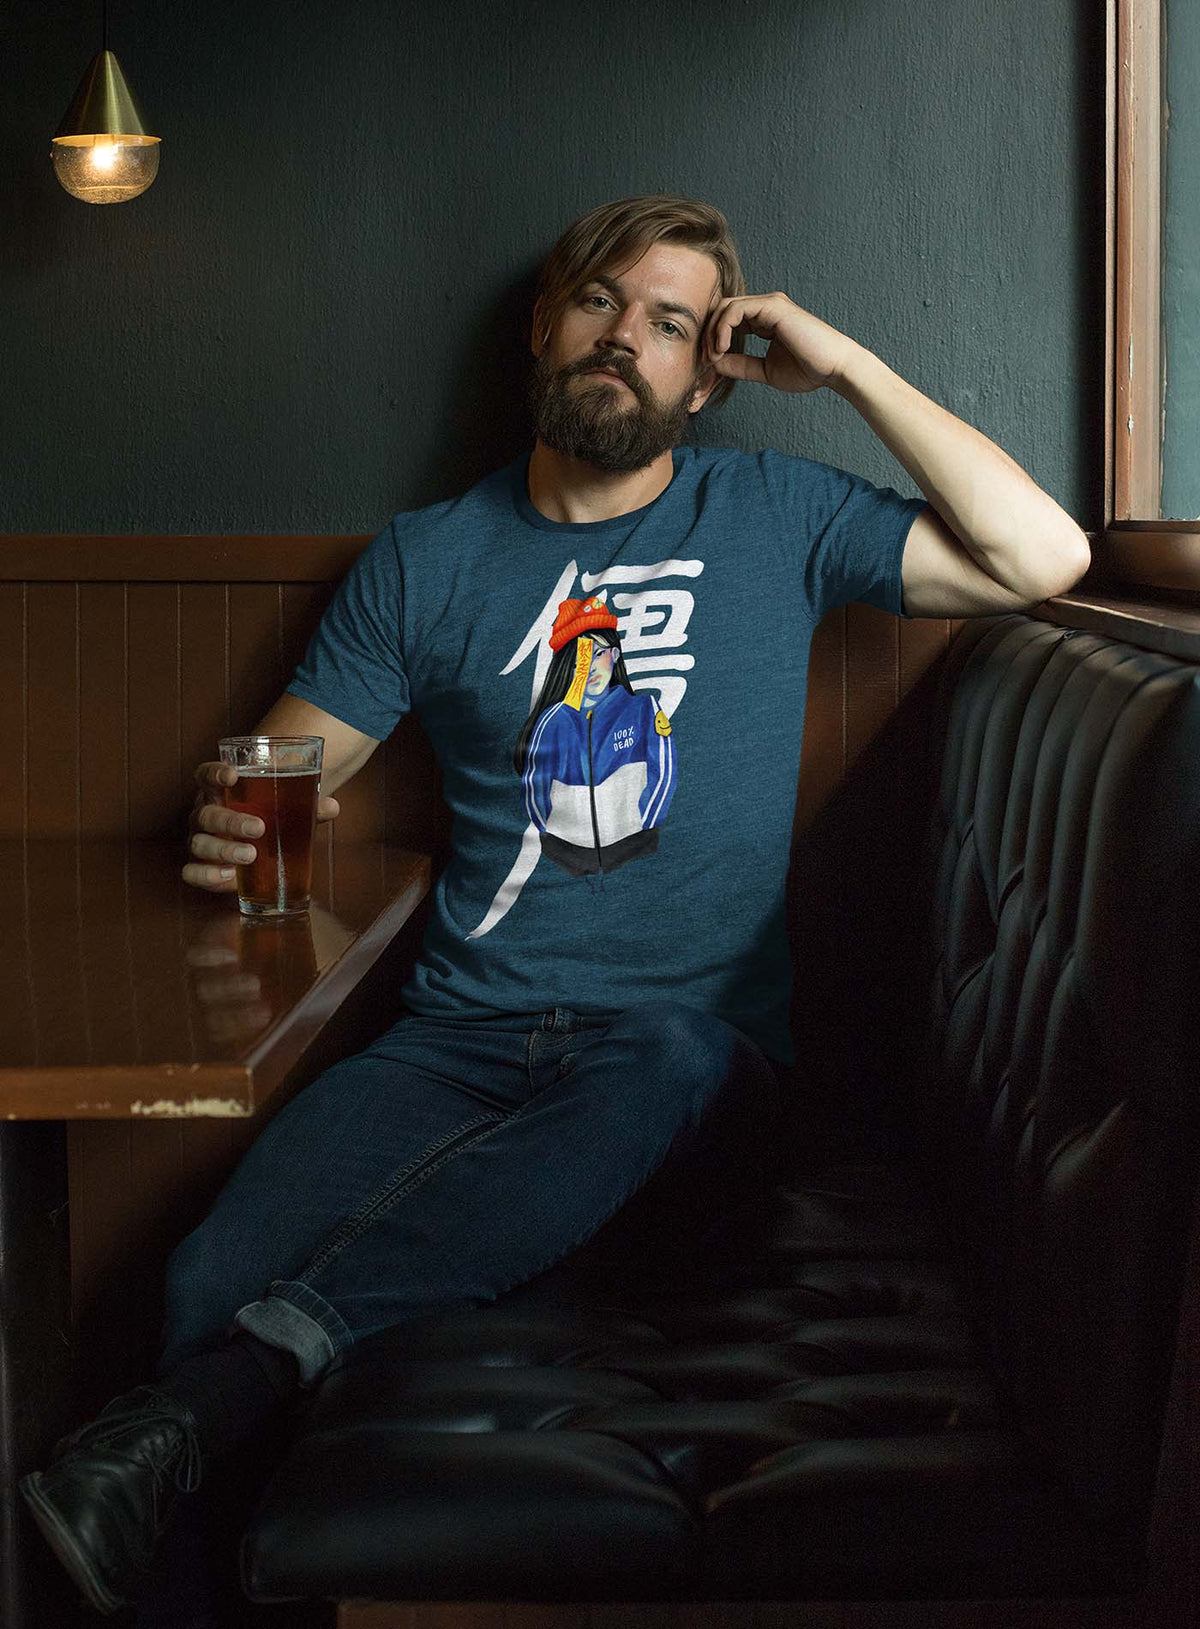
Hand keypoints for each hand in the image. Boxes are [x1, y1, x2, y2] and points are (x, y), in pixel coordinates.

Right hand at [182, 760, 340, 891]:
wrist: (257, 846)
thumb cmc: (268, 818)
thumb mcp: (287, 810)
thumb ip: (307, 806)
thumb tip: (332, 806)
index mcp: (220, 790)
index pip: (206, 774)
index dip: (215, 773)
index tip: (233, 775)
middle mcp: (204, 812)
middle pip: (206, 813)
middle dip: (230, 820)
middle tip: (259, 828)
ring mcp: (199, 839)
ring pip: (199, 842)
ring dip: (224, 850)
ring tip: (250, 855)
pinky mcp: (199, 865)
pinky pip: (192, 871)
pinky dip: (207, 875)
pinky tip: (229, 877)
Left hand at [704, 292, 858, 394]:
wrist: (834, 368)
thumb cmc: (808, 371)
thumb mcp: (765, 371)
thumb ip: (740, 365)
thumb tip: (714, 362)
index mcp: (764, 321)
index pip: (728, 321)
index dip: (713, 340)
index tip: (707, 364)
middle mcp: (765, 308)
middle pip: (722, 310)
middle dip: (707, 334)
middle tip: (704, 359)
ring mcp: (769, 304)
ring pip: (725, 307)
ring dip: (712, 332)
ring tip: (713, 356)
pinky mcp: (772, 306)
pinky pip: (736, 309)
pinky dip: (723, 328)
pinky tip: (722, 348)